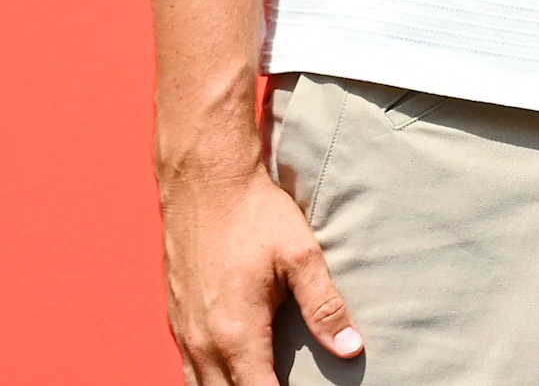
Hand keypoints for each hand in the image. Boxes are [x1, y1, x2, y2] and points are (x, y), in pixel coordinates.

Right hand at [161, 164, 358, 385]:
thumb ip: (324, 307)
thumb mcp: (301, 256)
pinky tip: (230, 375)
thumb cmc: (256, 216)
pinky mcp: (176, 319)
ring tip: (260, 383)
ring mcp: (183, 333)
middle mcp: (202, 342)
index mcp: (236, 333)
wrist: (204, 184)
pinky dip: (208, 380)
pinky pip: (188, 369)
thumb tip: (351, 349)